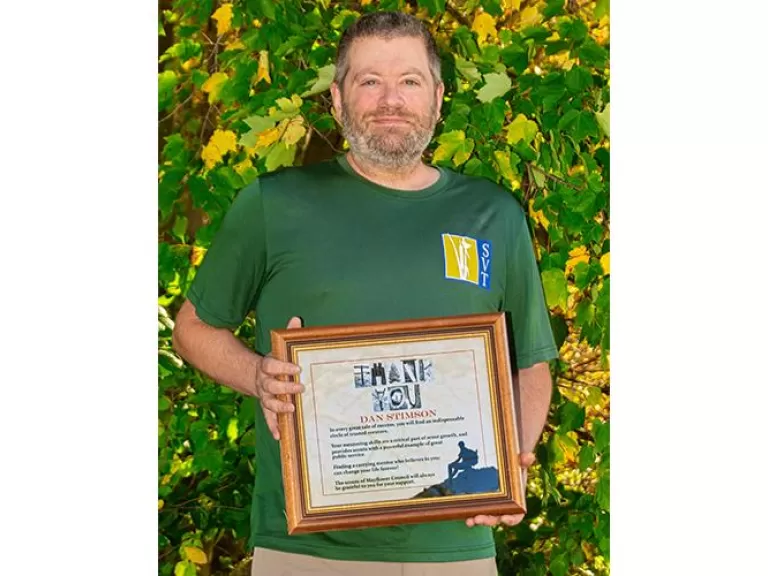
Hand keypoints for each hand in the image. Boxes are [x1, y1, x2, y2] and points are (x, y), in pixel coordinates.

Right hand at [254, 316, 303, 440]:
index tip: (296, 368)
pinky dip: (273, 427)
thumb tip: (297, 319)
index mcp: (266, 366)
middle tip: (300, 388)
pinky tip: (279, 436)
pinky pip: (268, 418)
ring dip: (279, 407)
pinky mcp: (266, 407)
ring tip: (291, 409)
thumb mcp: (278, 347)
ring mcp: (264, 396)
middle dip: (284, 387)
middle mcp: (263, 382)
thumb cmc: (273, 361)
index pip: (271, 365)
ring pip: (269, 402)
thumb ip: (288, 334)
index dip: (283, 367)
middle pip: (271, 385)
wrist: (252, 375)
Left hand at [465, 452, 535, 527]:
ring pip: (485, 517)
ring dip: (477, 520)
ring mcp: (493, 505)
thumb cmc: (514, 463)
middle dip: (488, 520)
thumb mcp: (520, 460)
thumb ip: (525, 460)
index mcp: (516, 500)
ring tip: (469, 521)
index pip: (517, 515)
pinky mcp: (482, 500)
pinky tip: (461, 513)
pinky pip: (476, 510)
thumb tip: (529, 457)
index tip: (505, 519)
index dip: (512, 520)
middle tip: (478, 519)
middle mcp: (505, 506)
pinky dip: (470, 513)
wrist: (504, 461)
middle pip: (497, 518)